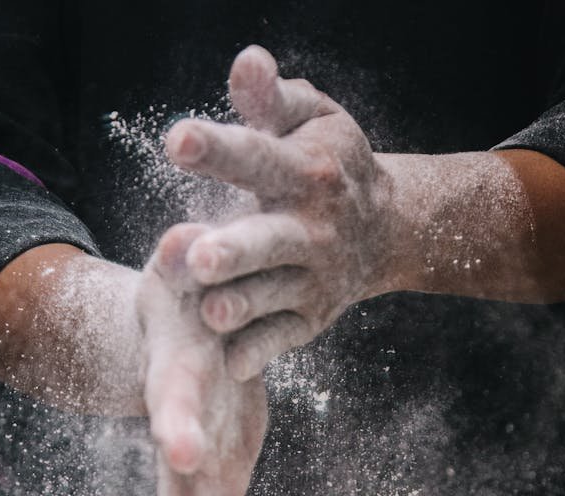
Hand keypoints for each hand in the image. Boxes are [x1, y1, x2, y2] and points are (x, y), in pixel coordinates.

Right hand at [137, 224, 266, 495]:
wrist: (180, 335)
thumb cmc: (188, 301)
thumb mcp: (183, 275)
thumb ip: (183, 260)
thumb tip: (185, 236)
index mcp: (180, 383)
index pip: (177, 406)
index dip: (180, 426)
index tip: (186, 456)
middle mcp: (183, 436)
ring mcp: (197, 468)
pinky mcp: (214, 483)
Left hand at [163, 45, 393, 380]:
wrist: (388, 228)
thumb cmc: (329, 163)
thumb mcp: (311, 119)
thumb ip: (272, 99)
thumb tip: (246, 61)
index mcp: (306, 172)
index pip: (258, 157)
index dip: (219, 149)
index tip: (177, 141)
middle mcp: (314, 229)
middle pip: (270, 240)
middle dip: (236, 249)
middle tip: (198, 257)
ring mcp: (314, 278)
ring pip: (273, 295)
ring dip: (242, 305)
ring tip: (210, 313)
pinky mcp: (311, 318)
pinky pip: (282, 338)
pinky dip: (258, 352)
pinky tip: (229, 365)